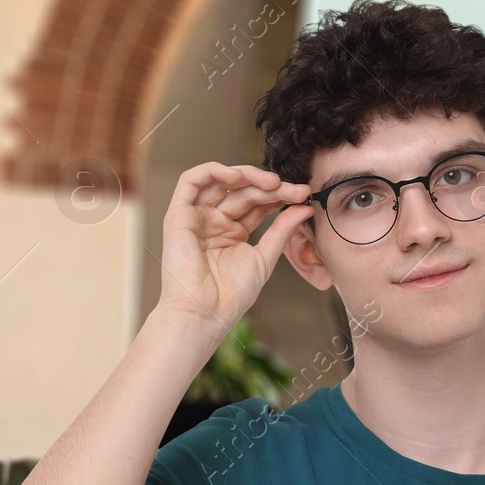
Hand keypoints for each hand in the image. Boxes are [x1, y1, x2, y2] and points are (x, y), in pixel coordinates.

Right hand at [157, 162, 314, 338]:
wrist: (206, 312)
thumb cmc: (231, 294)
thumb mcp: (264, 257)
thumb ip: (282, 229)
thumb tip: (305, 206)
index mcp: (233, 232)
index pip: (258, 204)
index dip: (280, 196)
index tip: (304, 196)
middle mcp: (214, 222)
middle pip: (244, 192)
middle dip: (272, 188)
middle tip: (296, 190)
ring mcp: (197, 217)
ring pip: (221, 182)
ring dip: (248, 176)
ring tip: (273, 183)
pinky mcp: (179, 214)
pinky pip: (191, 181)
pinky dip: (214, 171)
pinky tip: (238, 176)